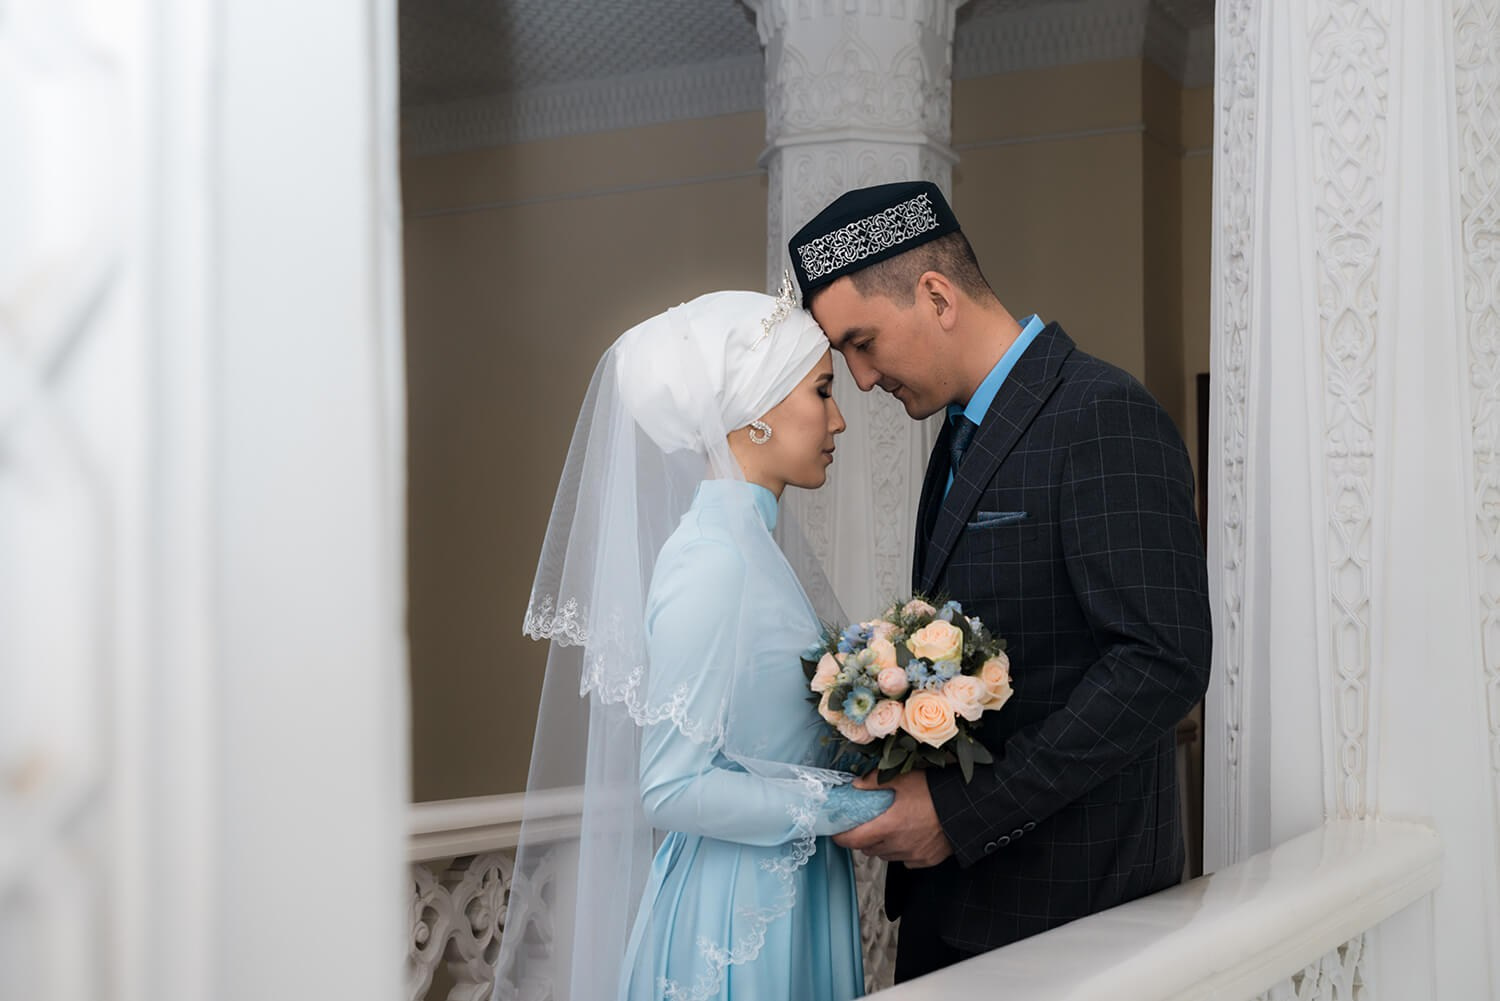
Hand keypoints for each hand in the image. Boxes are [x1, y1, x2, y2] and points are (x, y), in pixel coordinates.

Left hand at [832, 770, 953, 867]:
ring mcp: (913, 855)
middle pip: (869, 850)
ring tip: (888, 830)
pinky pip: (906, 861)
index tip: (836, 833)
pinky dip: (902, 852)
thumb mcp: (904, 779)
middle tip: (866, 825)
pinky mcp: (927, 860)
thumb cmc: (936, 792)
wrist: (967, 808)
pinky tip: (908, 838)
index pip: (854, 840)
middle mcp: (899, 845)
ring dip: (882, 846)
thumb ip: (876, 782)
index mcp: (889, 826)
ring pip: (886, 856)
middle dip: (863, 840)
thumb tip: (856, 785)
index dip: (841, 838)